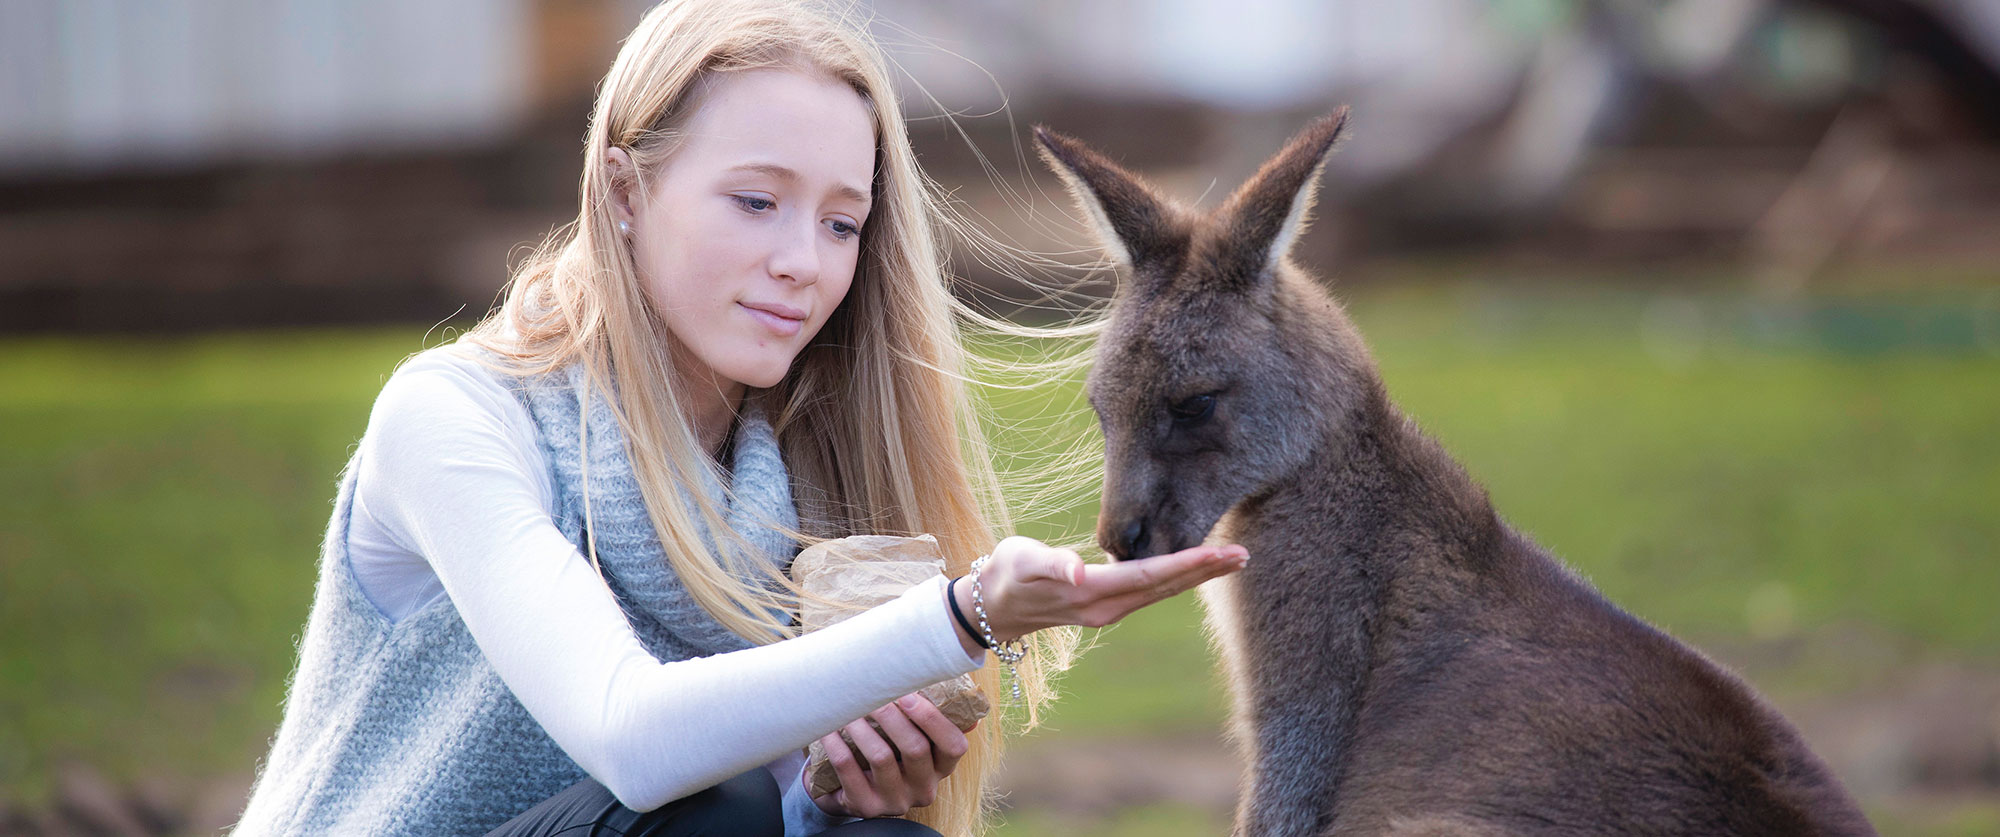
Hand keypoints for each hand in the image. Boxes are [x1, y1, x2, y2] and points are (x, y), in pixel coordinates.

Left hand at [810, 692, 970, 818]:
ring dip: (862, 726)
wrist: (851, 792)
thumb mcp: (912, 740)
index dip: (933, 719)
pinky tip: (828, 728)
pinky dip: (837, 744)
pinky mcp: (866, 806)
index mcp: (941, 768)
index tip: (907, 695)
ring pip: (881, 756)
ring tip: (847, 707)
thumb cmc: (888, 752)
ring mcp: (895, 801)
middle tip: (871, 694)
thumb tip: (953, 690)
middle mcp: (923, 788)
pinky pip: (849, 770)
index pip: (953, 746)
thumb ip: (929, 719)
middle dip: (891, 716)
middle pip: (915, 748)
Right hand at [953, 536, 1247, 645]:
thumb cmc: (1007, 573)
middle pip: (1165, 587)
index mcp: (1092, 592)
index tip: (1220, 553)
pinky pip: (1151, 591)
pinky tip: (1194, 568)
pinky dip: (1177, 578)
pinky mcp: (1107, 606)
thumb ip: (1051, 563)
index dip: (1186, 564)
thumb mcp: (1022, 562)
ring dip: (1197, 576)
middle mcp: (1107, 607)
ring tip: (1230, 560)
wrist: (992, 605)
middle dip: (1205, 571)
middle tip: (1243, 554)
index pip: (1150, 575)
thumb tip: (1079, 568)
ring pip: (1162, 592)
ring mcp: (1109, 611)